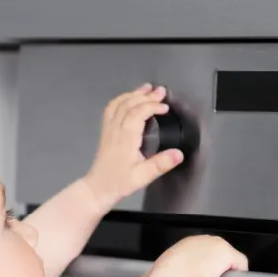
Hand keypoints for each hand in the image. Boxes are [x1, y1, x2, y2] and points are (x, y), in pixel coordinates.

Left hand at [82, 84, 184, 211]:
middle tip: (161, 91)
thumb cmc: (119, 182)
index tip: (164, 107)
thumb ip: (160, 164)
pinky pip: (111, 109)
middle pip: (129, 105)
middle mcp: (115, 129)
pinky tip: (130, 97)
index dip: (151, 106)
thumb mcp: (142, 177)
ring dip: (133, 94)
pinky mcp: (106, 131)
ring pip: (119, 104)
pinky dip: (122, 99)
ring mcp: (109, 129)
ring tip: (147, 88)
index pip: (137, 114)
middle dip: (145, 96)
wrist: (98, 188)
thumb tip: (179, 154)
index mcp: (125, 139)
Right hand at [138, 236, 247, 276]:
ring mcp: (216, 246)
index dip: (196, 276)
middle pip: (212, 262)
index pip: (196, 259)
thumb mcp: (152, 274)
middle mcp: (201, 242)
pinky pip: (239, 264)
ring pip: (225, 266)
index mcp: (184, 245)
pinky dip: (237, 276)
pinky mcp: (229, 254)